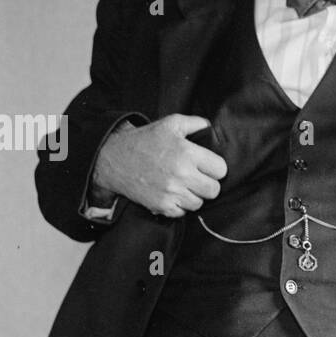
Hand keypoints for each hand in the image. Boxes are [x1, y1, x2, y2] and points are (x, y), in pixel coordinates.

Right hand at [93, 115, 227, 217]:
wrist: (114, 159)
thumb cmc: (144, 140)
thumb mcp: (170, 124)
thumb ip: (195, 123)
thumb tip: (210, 127)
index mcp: (187, 153)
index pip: (221, 170)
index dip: (215, 168)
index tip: (207, 166)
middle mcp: (181, 174)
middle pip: (214, 190)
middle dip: (208, 184)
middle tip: (197, 178)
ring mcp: (171, 192)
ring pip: (199, 203)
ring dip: (194, 196)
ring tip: (183, 185)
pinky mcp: (161, 205)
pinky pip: (183, 212)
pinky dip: (179, 206)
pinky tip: (172, 193)